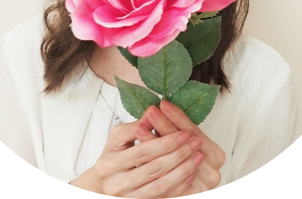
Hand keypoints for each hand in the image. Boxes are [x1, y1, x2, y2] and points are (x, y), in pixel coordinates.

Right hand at [71, 119, 204, 197]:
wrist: (104, 183)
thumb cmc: (113, 154)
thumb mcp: (119, 136)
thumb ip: (137, 125)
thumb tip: (155, 111)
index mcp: (110, 162)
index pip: (144, 151)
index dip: (166, 142)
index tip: (185, 133)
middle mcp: (117, 184)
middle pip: (154, 169)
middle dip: (178, 155)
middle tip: (196, 143)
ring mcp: (127, 198)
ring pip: (161, 186)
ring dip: (182, 171)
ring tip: (197, 157)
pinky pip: (163, 197)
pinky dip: (179, 185)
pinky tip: (190, 173)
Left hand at [137, 101, 224, 195]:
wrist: (172, 189)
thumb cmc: (178, 164)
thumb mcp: (180, 142)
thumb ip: (172, 130)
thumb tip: (154, 111)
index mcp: (216, 154)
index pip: (194, 132)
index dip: (177, 117)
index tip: (163, 104)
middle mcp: (213, 173)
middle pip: (185, 145)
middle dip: (165, 126)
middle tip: (150, 111)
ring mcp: (201, 187)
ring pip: (174, 161)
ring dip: (155, 141)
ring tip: (140, 127)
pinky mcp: (189, 196)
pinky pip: (167, 180)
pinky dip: (152, 161)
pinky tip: (139, 148)